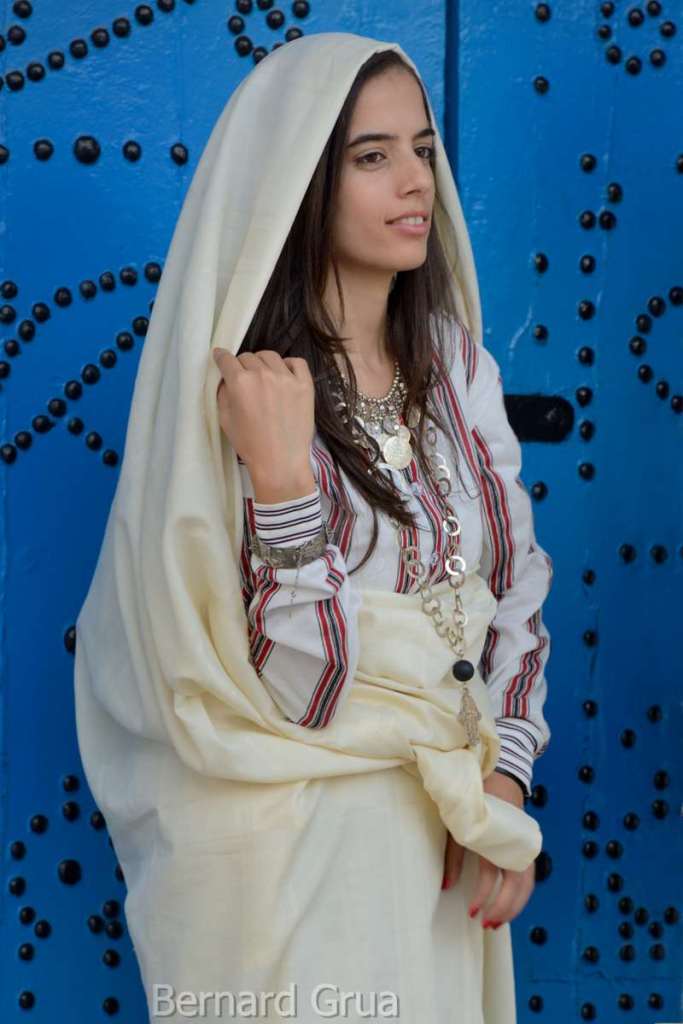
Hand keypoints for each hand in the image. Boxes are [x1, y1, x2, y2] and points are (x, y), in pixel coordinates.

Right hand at [213, 348, 315, 495]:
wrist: (280, 463)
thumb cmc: (249, 444)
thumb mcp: (225, 419)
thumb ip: (222, 393)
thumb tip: (225, 378)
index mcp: (240, 382)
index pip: (227, 359)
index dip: (221, 357)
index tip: (220, 358)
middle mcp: (263, 374)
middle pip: (248, 357)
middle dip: (242, 366)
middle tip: (244, 379)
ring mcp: (287, 378)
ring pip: (270, 356)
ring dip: (263, 363)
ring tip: (264, 377)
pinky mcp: (305, 385)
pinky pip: (297, 362)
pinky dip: (288, 365)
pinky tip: (284, 375)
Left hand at [441, 771, 535, 929]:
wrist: (500, 773)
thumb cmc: (475, 799)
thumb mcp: (459, 824)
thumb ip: (453, 856)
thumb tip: (446, 888)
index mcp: (497, 838)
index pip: (493, 877)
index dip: (483, 897)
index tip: (472, 912)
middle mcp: (515, 845)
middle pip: (516, 885)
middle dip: (504, 909)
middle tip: (488, 925)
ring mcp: (524, 846)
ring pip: (526, 883)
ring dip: (514, 905)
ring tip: (498, 922)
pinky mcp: (525, 846)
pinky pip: (527, 876)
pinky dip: (520, 893)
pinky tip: (509, 903)